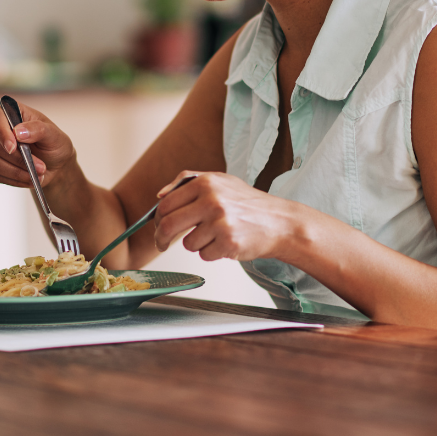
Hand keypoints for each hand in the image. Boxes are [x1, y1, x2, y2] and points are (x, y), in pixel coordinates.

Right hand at [0, 98, 75, 188]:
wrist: (54, 163)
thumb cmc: (53, 143)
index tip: (13, 148)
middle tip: (40, 166)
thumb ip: (38, 129)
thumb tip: (18, 132)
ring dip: (16, 171)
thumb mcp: (53, 134)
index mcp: (8, 110)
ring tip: (38, 175)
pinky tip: (29, 179)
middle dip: (17, 158)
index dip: (2, 134)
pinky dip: (14, 179)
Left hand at [153, 171, 299, 261]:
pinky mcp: (228, 242)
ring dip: (197, 244)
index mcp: (205, 182)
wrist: (279, 222)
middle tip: (162, 244)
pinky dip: (212, 253)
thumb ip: (187, 181)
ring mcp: (220, 222)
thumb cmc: (247, 203)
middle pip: (168, 225)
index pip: (166, 204)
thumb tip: (159, 195)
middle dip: (161, 238)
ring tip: (216, 236)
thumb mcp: (220, 181)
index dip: (156, 220)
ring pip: (187, 243)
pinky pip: (204, 255)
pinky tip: (227, 242)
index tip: (158, 227)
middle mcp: (211, 200)